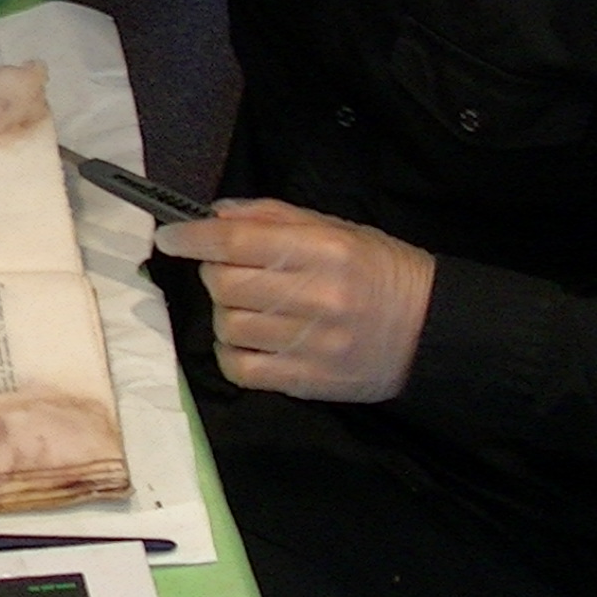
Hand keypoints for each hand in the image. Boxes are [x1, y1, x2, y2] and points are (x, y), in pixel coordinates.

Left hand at [154, 197, 434, 402]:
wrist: (428, 331)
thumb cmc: (377, 271)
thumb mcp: (335, 229)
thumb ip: (272, 217)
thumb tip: (214, 215)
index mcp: (323, 249)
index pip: (237, 241)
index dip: (193, 238)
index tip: (169, 236)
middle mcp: (317, 296)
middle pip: (225, 283)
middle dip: (213, 272)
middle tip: (227, 269)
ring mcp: (311, 343)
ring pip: (227, 326)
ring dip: (224, 311)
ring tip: (247, 304)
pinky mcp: (307, 381)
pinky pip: (240, 368)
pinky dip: (231, 352)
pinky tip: (247, 339)